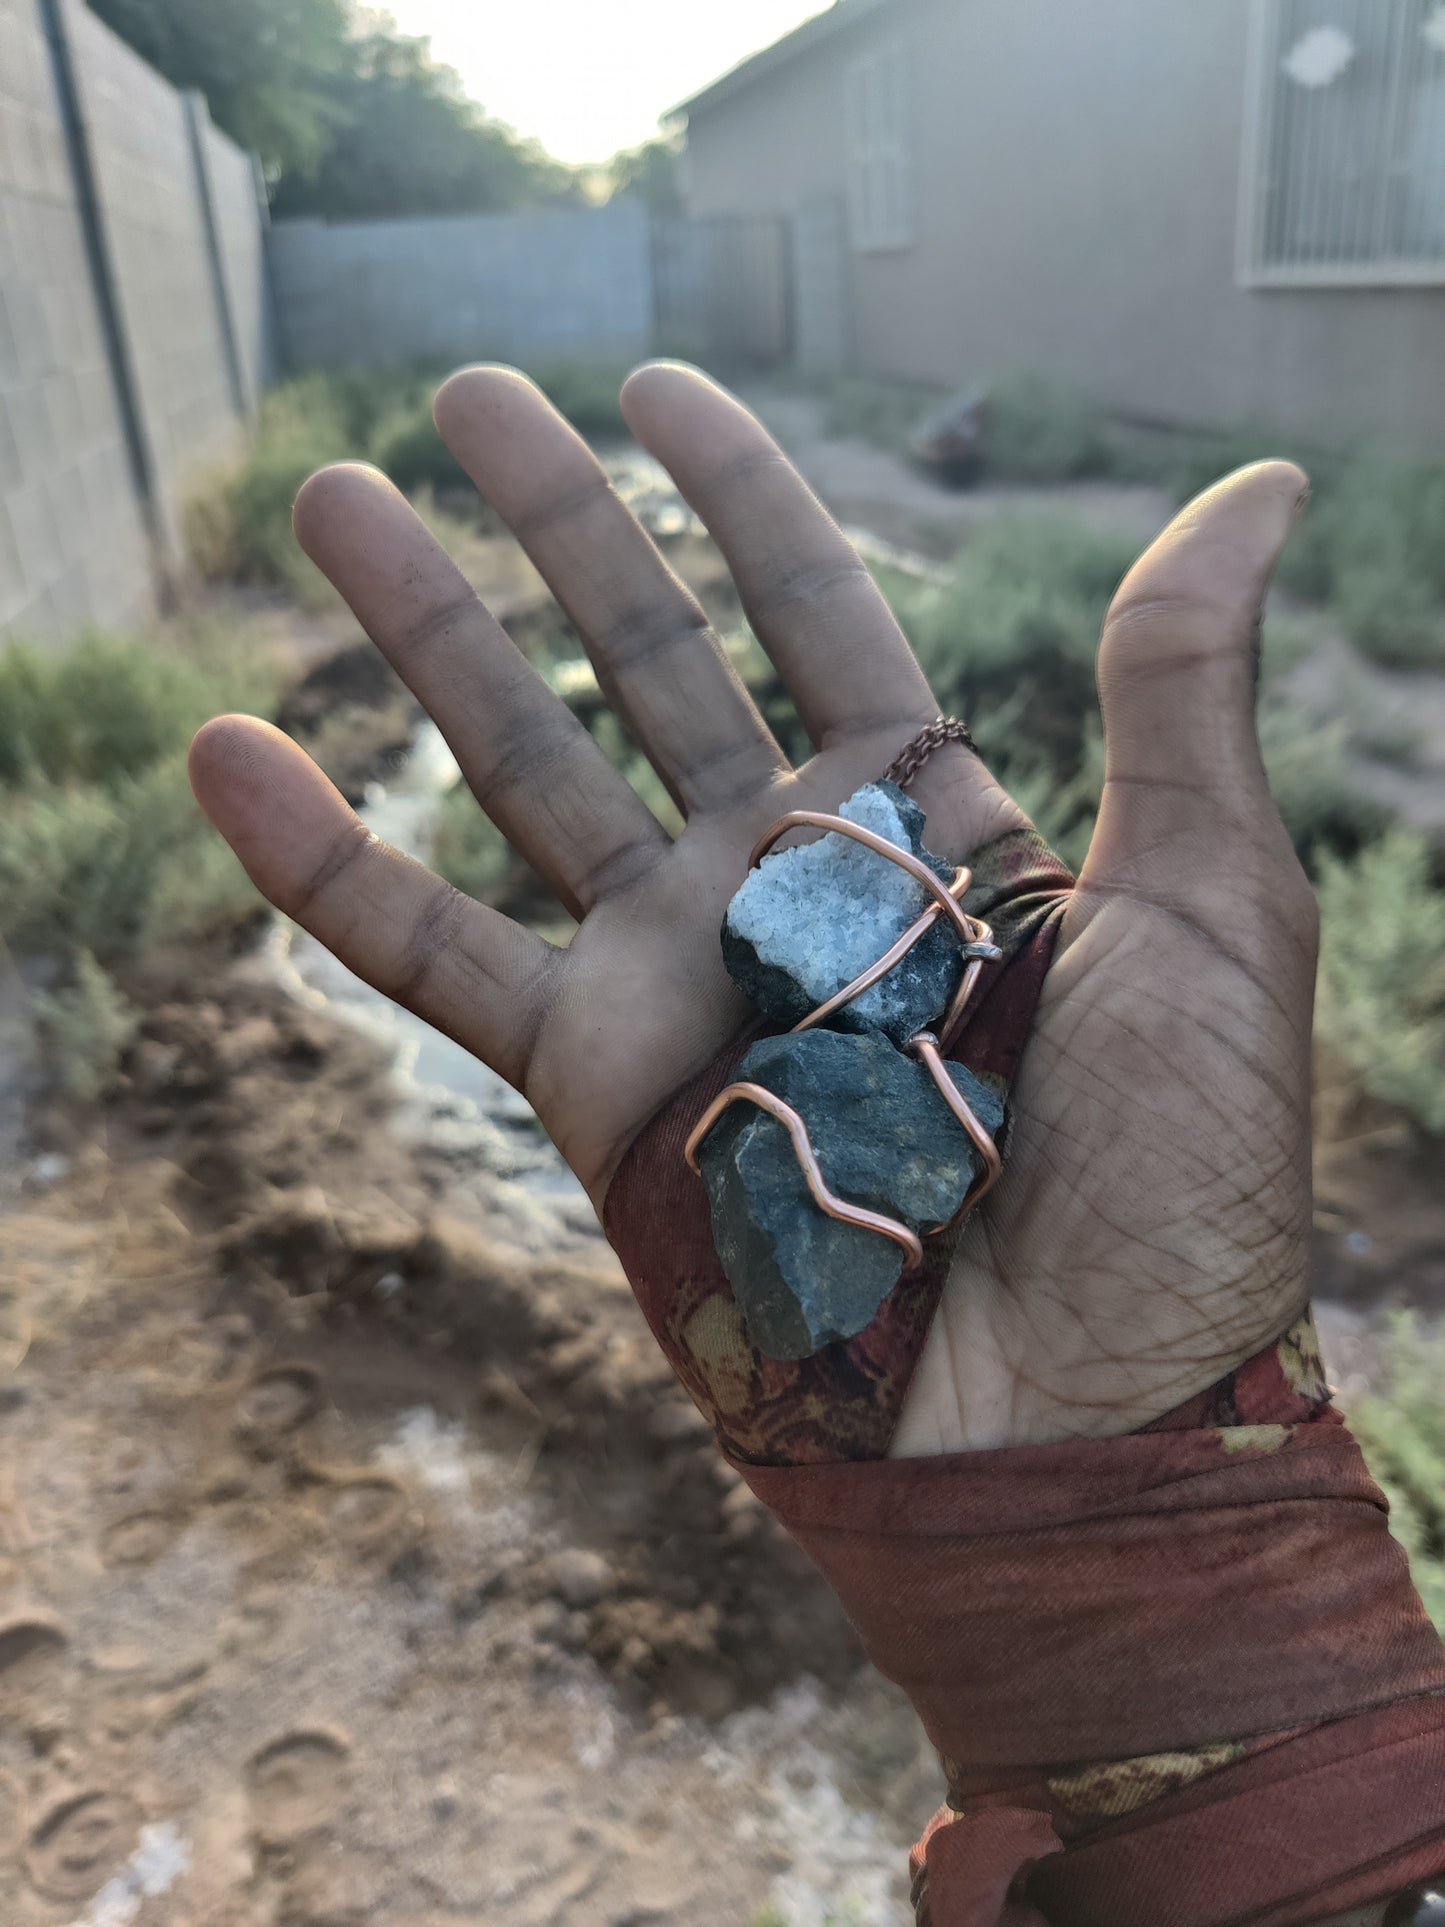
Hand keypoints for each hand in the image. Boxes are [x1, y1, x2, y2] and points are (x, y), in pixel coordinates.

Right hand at [190, 365, 1314, 1453]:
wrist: (1074, 1414)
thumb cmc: (1176, 1173)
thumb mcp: (1213, 900)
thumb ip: (1184, 691)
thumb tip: (1269, 480)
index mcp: (928, 822)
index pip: (813, 609)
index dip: (735, 494)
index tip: (655, 384)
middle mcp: (786, 880)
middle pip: (648, 655)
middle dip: (557, 526)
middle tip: (461, 397)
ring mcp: (680, 977)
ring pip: (524, 770)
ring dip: (424, 637)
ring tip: (331, 502)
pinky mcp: (594, 1087)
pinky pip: (435, 960)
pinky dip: (326, 868)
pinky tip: (230, 757)